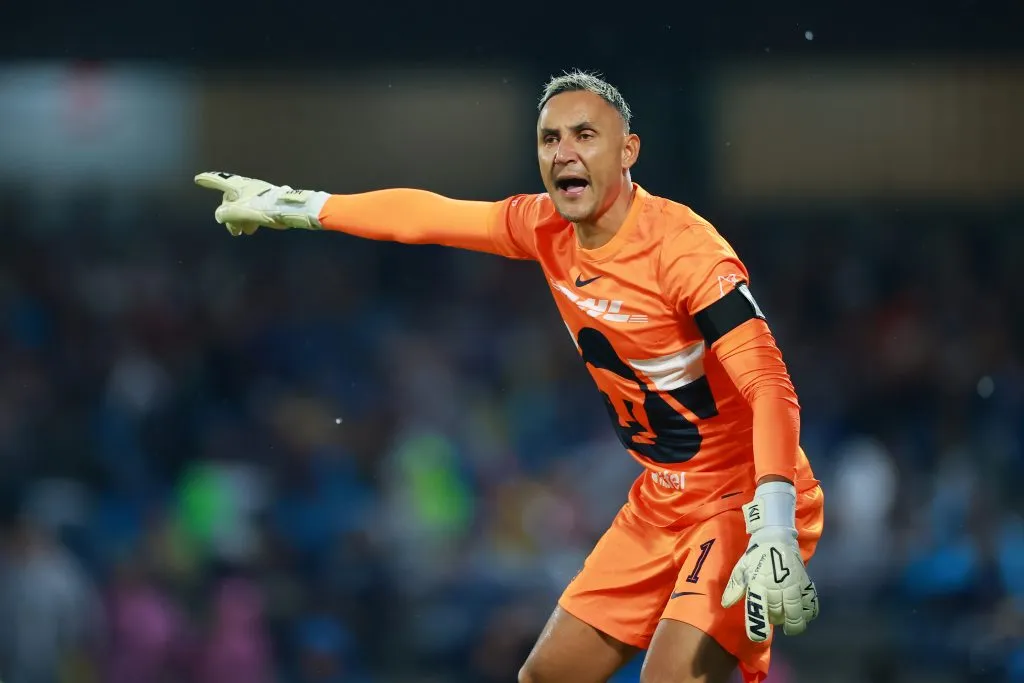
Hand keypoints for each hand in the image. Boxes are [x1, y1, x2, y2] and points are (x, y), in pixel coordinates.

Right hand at [194, 171, 326, 234]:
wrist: (290, 209)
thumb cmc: (263, 208)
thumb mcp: (239, 212)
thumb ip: (225, 214)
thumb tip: (220, 216)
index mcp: (239, 186)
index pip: (219, 182)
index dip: (209, 180)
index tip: (199, 179)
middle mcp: (248, 187)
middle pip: (231, 199)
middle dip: (229, 214)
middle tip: (232, 230)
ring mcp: (259, 194)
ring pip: (243, 207)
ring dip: (240, 220)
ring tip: (242, 232)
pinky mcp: (268, 201)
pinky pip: (254, 210)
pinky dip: (250, 219)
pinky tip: (252, 229)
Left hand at [721, 482, 819, 641]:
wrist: (775, 536)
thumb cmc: (755, 555)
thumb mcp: (741, 569)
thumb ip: (734, 587)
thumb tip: (727, 604)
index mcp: (758, 584)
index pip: (757, 610)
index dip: (757, 627)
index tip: (757, 637)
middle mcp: (776, 587)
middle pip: (778, 615)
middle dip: (775, 621)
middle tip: (773, 619)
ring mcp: (793, 585)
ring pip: (797, 613)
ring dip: (794, 624)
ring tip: (790, 627)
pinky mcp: (805, 582)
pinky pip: (811, 603)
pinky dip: (809, 612)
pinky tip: (805, 615)